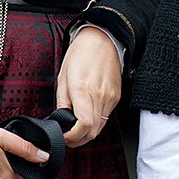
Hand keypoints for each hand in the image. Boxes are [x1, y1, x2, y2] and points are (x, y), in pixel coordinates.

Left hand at [56, 25, 121, 147]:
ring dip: (87, 132)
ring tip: (76, 126)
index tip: (64, 135)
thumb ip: (62, 101)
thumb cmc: (81, 53)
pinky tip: (87, 114)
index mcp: (83, 89)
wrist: (103, 39)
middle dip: (78, 139)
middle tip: (68, 136)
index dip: (72, 137)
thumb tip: (61, 119)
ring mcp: (110, 97)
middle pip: (93, 132)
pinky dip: (96, 121)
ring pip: (100, 127)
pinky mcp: (116, 96)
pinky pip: (106, 116)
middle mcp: (100, 96)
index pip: (84, 125)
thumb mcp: (63, 76)